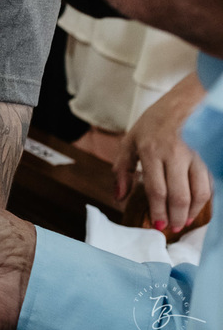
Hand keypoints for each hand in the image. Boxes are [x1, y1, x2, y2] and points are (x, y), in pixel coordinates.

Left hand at [113, 73, 211, 232]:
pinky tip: (197, 207)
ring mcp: (196, 156)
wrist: (185, 102)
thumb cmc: (154, 123)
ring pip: (199, 193)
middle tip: (172, 227)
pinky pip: (210, 184)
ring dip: (193, 212)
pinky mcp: (209, 157)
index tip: (157, 224)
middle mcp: (175, 154)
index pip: (157, 190)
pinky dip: (205, 200)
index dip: (158, 211)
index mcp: (152, 151)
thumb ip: (122, 169)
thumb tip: (119, 196)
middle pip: (179, 196)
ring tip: (184, 221)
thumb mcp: (130, 141)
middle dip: (176, 217)